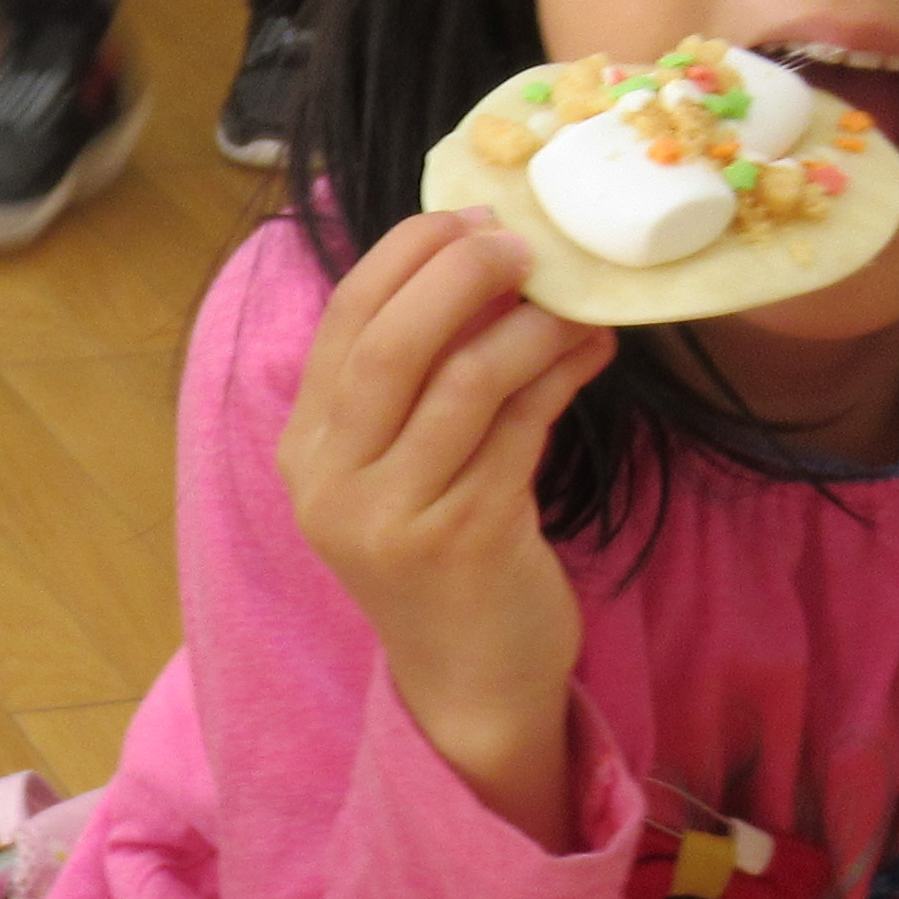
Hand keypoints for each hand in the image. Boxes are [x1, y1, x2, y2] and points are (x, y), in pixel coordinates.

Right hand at [276, 211, 614, 844]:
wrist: (469, 683)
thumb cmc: (444, 559)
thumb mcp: (399, 469)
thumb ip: (411, 384)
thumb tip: (477, 260)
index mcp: (306, 450)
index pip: (344, 320)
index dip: (408, 254)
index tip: (471, 215)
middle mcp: (333, 482)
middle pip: (390, 342)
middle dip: (461, 273)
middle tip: (524, 241)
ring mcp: (395, 516)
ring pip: (465, 379)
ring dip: (529, 324)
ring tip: (573, 300)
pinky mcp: (466, 539)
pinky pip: (520, 426)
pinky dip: (561, 373)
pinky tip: (591, 350)